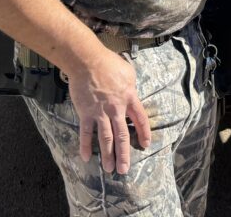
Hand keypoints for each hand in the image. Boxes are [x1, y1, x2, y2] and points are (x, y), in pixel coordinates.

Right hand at [66, 48, 150, 174]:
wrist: (88, 61)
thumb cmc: (109, 63)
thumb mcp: (128, 72)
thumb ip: (131, 86)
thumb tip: (132, 92)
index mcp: (129, 98)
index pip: (140, 119)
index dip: (144, 132)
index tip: (146, 144)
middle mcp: (116, 109)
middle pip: (122, 135)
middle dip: (124, 154)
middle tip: (124, 169)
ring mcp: (100, 112)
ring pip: (106, 139)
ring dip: (107, 155)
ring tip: (109, 169)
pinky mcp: (86, 113)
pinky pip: (86, 132)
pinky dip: (85, 146)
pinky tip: (86, 157)